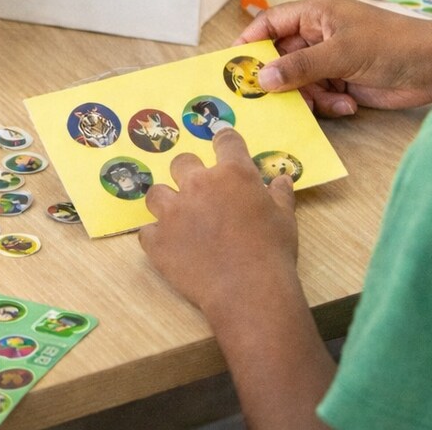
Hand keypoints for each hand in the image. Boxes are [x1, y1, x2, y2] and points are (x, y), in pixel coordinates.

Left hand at [140, 129, 297, 321]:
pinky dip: (157, 237)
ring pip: (156, 193)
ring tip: (178, 219)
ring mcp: (172, 211)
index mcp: (233, 174)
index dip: (224, 141)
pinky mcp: (156, 239)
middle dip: (189, 173)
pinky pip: (147, 231)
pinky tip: (171, 248)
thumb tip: (283, 179)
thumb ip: (279, 195)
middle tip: (200, 193)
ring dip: (166, 203)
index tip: (223, 145)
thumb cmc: (272, 252)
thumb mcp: (284, 219)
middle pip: (182, 162)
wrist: (249, 291)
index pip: (225, 140)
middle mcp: (197, 184)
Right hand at [236, 0, 431, 115]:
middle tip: (272, 99)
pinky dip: (329, 105)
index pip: (270, 23)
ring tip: (326, 103)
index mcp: (316, 14)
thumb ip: (299, 67)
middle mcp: (319, 35)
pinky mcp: (344, 83)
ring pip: (299, 82)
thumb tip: (261, 78)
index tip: (234, 66)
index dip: (250, 41)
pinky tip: (348, 105)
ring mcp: (331, 60)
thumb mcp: (341, 54)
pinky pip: (319, 96)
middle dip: (279, 79)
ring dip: (309, 96)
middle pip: (281, 57)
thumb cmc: (392, 45)